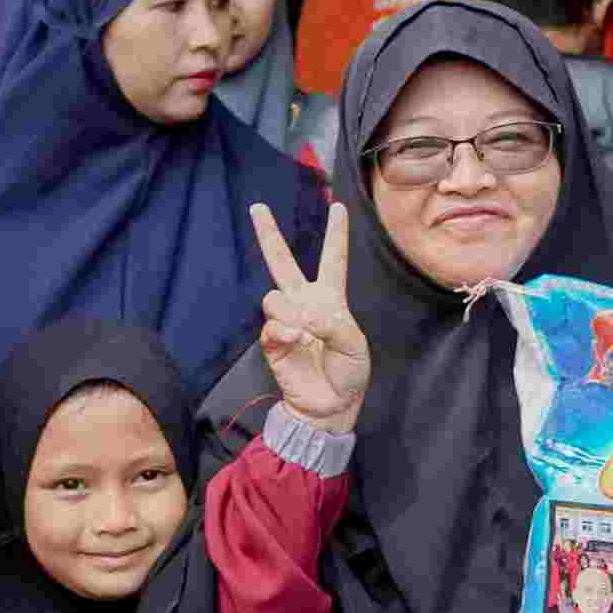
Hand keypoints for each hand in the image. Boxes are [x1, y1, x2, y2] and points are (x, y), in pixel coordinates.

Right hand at [250, 203, 369, 429]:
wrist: (330, 405)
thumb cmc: (348, 372)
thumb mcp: (355, 344)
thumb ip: (332, 324)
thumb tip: (301, 316)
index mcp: (331, 299)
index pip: (333, 259)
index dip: (336, 233)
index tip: (339, 207)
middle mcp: (304, 303)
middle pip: (282, 263)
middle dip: (269, 235)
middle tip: (257, 208)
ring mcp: (286, 321)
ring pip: (273, 298)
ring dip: (290, 312)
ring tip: (304, 332)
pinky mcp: (272, 342)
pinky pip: (270, 326)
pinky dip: (284, 331)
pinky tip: (295, 340)